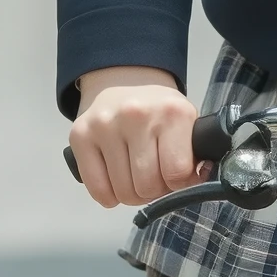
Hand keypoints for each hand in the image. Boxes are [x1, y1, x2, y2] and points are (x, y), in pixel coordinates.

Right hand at [71, 67, 201, 208]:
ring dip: (132, 194)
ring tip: (135, 177)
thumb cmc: (159, 111)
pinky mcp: (80, 135)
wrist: (124, 80)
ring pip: (123, 192)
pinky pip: (97, 190)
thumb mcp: (187, 123)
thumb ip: (194, 155)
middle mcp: (136, 115)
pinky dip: (109, 196)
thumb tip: (196, 183)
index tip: (175, 177)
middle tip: (154, 178)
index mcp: (171, 112)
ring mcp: (104, 125)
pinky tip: (115, 180)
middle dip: (154, 191)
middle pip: (147, 186)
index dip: (179, 184)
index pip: (176, 172)